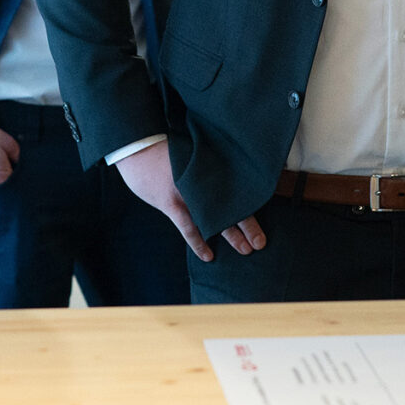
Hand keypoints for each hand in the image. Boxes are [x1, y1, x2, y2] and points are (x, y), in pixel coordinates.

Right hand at [115, 141, 263, 260]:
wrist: (139, 148)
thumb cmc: (166, 148)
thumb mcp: (193, 150)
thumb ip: (209, 163)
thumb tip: (226, 172)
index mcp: (210, 168)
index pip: (237, 187)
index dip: (252, 201)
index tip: (265, 210)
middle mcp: (203, 182)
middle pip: (231, 206)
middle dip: (248, 225)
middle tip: (261, 242)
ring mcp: (187, 194)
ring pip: (215, 220)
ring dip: (231, 236)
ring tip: (246, 250)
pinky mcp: (171, 203)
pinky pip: (188, 228)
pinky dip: (198, 243)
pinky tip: (208, 256)